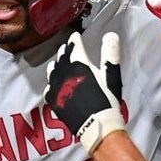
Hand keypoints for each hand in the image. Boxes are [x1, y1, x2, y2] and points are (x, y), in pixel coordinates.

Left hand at [43, 32, 124, 152]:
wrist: (96, 126)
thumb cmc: (107, 100)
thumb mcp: (112, 75)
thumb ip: (110, 53)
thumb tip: (110, 34)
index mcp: (79, 64)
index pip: (73, 45)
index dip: (75, 40)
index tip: (76, 37)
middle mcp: (64, 72)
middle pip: (62, 55)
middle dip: (66, 50)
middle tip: (70, 49)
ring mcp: (56, 87)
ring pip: (52, 69)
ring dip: (58, 64)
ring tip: (62, 64)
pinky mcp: (53, 100)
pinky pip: (49, 87)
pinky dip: (53, 83)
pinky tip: (57, 85)